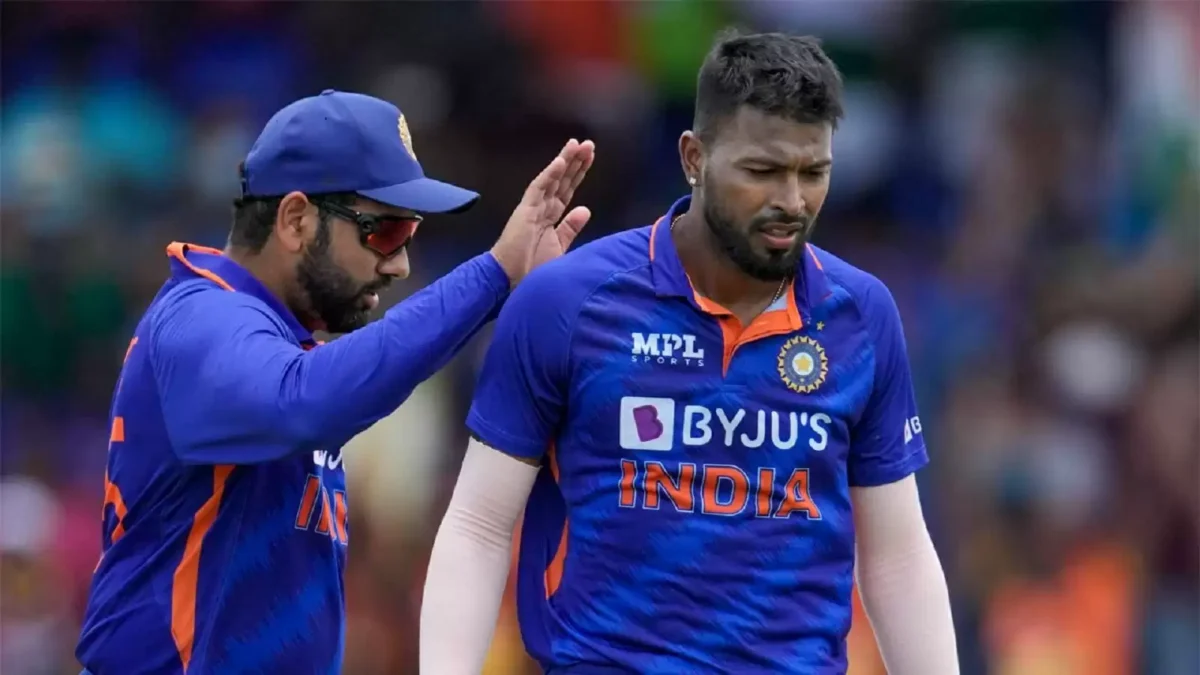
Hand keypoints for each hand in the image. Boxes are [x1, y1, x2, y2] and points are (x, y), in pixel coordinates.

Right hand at [490, 139, 594, 285]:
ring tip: (578, 144)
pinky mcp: (525, 210)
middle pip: (562, 181)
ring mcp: (533, 207)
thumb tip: (584, 209)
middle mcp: (543, 208)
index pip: (567, 190)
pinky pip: (538, 188)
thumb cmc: (532, 268)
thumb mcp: (559, 247)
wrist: (510, 280)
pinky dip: (549, 174)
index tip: (590, 158)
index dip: (578, 174)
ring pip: (552, 179)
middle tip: (589, 144)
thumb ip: (570, 228)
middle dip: (575, 163)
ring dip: (565, 161)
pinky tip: (560, 161)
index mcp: (550, 217)